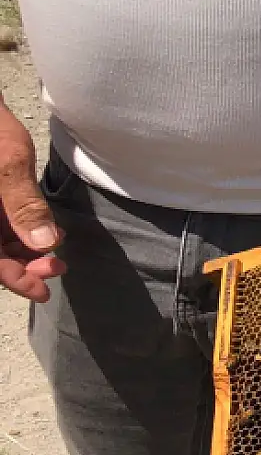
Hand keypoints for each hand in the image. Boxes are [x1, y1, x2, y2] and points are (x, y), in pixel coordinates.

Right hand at [0, 104, 64, 302]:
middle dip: (22, 266)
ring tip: (54, 251)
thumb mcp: (9, 163)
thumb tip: (43, 242)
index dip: (14, 279)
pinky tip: (44, 232)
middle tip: (56, 267)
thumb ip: (23, 203)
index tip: (42, 291)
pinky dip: (19, 234)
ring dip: (22, 252)